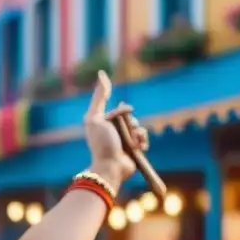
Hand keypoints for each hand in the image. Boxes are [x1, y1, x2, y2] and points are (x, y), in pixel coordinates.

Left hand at [82, 70, 149, 187]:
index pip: (120, 110)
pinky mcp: (132, 150)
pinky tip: (139, 147)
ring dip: (138, 133)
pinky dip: (143, 141)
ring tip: (134, 142)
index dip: (122, 112)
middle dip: (132, 122)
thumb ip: (99, 98)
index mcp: (103, 123)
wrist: (110, 166)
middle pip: (131, 118)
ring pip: (139, 128)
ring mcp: (122, 141)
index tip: (118, 116)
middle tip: (127, 131)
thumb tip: (102, 73)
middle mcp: (112, 131)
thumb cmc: (101, 143)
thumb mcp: (95, 117)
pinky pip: (144, 139)